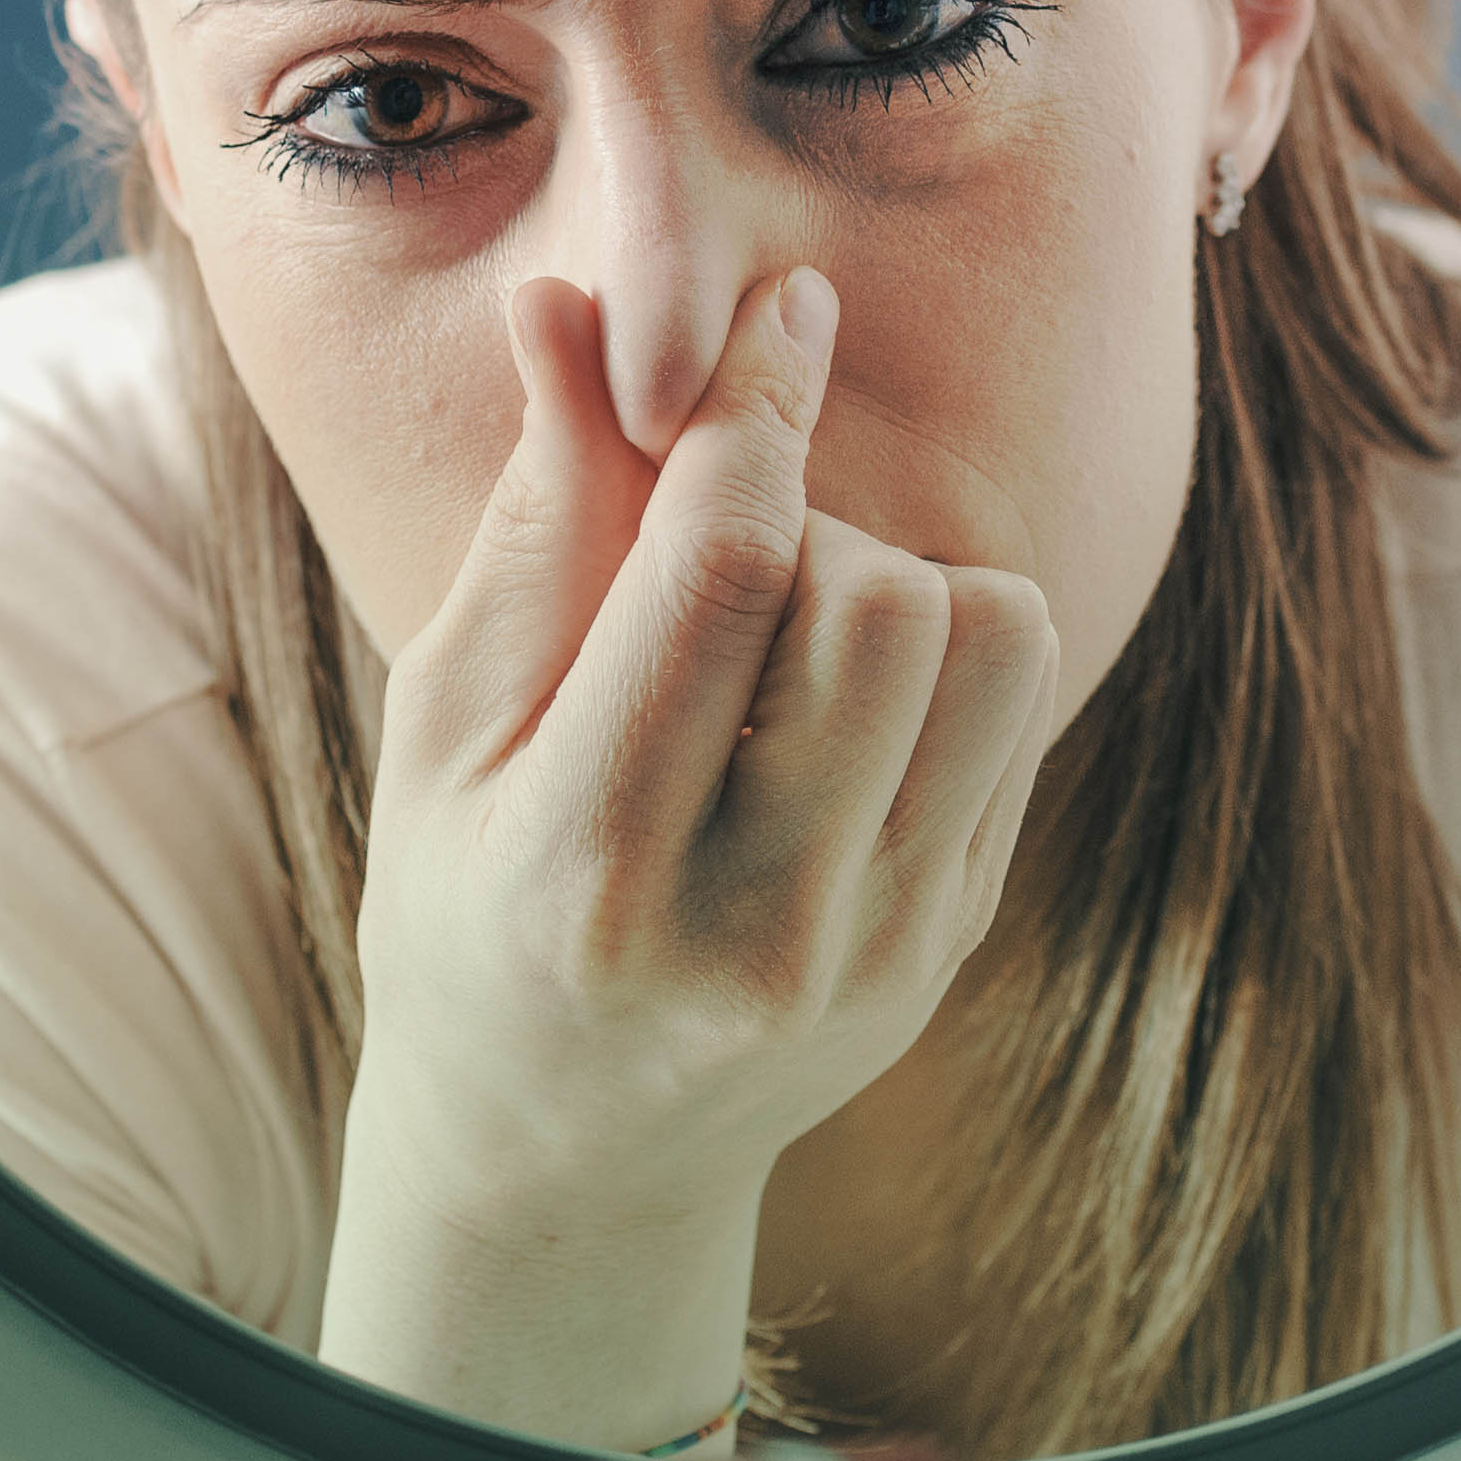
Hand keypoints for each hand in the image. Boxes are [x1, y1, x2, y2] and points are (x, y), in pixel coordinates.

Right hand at [315, 267, 1062, 1444]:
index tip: (781, 312)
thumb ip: (537, 518)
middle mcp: (751, 928)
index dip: (758, 405)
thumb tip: (570, 304)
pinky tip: (830, 716)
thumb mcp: (447, 724)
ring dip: (903, 583)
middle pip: (881, 599)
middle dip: (815, 519)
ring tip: (790, 638)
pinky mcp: (953, 944)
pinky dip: (939, 664)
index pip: (725, 567)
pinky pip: (1014, 714)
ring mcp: (877, 952)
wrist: (565, 1155)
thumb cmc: (470, 905)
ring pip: (994, 644)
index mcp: (583, 866)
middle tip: (731, 563)